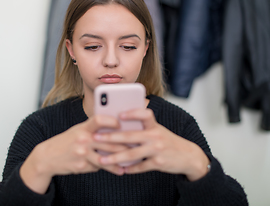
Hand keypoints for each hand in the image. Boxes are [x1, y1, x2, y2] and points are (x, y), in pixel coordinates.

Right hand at [20, 115, 126, 193]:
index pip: (98, 119)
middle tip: (137, 145)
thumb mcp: (78, 130)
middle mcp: (82, 139)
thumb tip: (115, 128)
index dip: (111, 121)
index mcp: (83, 127)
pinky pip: (99, 167)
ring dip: (120, 160)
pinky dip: (109, 168)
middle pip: (108, 142)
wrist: (48, 156)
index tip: (121, 123)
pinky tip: (119, 170)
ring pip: (106, 157)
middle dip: (124, 144)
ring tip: (131, 162)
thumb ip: (93, 129)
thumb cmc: (67, 141)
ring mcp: (82, 153)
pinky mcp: (82, 165)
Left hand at [94, 108, 209, 180]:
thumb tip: (119, 127)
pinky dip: (130, 169)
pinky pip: (140, 167)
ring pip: (131, 154)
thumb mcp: (158, 130)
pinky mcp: (158, 163)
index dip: (132, 113)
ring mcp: (157, 150)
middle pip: (130, 136)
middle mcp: (155, 136)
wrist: (188, 156)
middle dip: (110, 137)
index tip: (118, 115)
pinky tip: (120, 170)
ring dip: (114, 158)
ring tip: (102, 160)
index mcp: (154, 125)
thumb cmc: (168, 141)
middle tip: (95, 138)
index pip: (144, 114)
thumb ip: (142, 128)